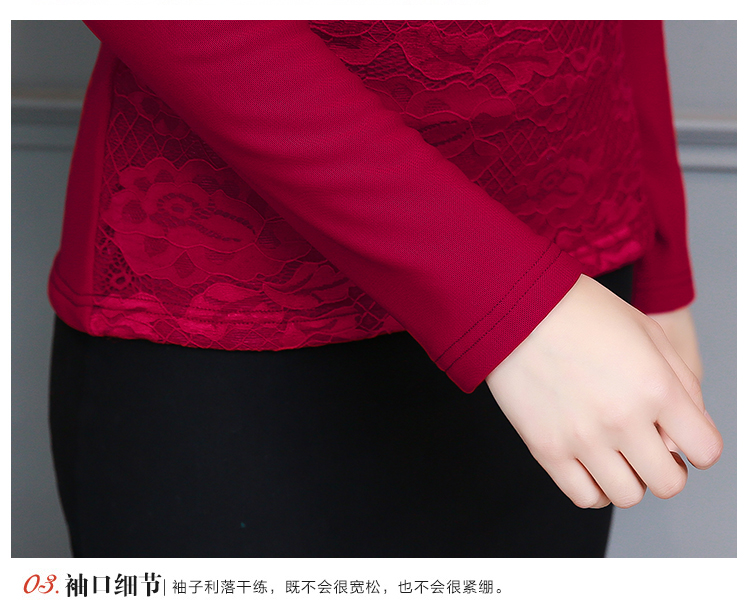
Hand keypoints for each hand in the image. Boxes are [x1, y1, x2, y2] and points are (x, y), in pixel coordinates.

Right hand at [485, 274, 721, 508]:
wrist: (514, 306)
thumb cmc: (578, 311)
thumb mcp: (646, 330)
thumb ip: (681, 381)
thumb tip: (690, 425)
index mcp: (655, 386)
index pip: (705, 450)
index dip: (699, 446)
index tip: (685, 439)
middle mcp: (622, 419)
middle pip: (669, 482)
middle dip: (667, 468)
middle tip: (650, 448)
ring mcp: (582, 438)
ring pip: (628, 496)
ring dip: (630, 479)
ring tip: (616, 455)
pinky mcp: (546, 449)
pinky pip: (584, 496)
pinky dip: (595, 488)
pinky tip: (591, 463)